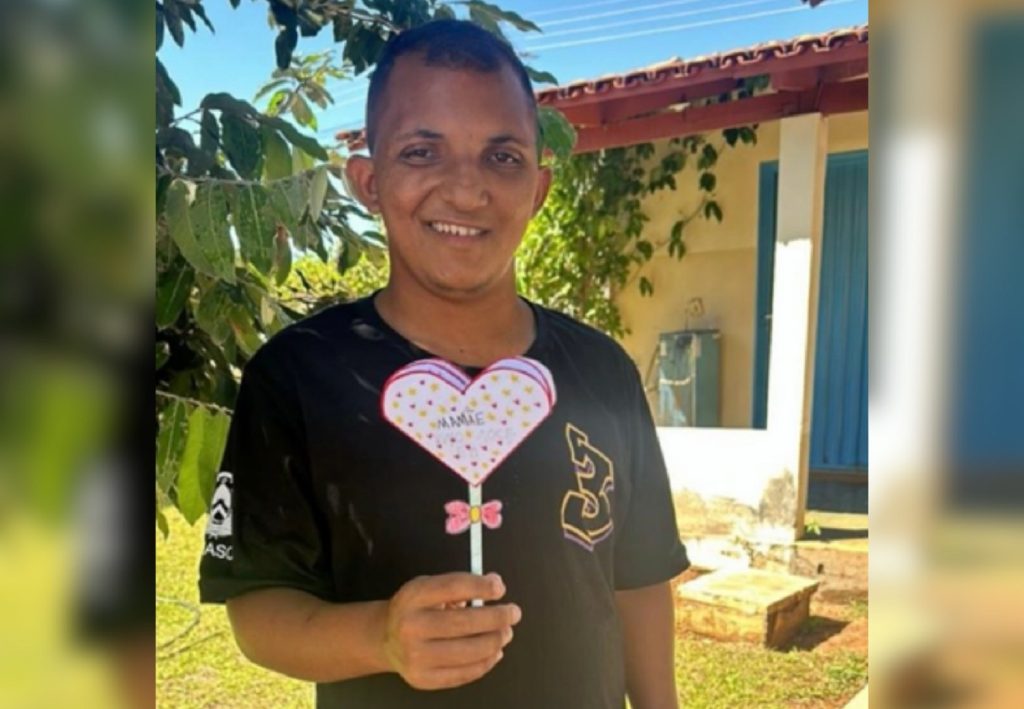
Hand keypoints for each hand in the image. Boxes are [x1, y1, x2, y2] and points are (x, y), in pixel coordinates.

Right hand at [381, 572, 520, 689]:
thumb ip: (460, 584)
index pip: (453, 588)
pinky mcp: (424, 679)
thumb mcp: (429, 587)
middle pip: (465, 623)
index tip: (500, 588)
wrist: (385, 639)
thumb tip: (495, 583)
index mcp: (413, 597)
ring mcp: (416, 657)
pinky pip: (464, 673)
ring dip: (495, 641)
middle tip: (513, 613)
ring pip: (469, 651)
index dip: (481, 587)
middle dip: (497, 618)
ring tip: (505, 632)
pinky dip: (486, 662)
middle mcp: (411, 627)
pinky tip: (494, 651)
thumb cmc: (415, 609)